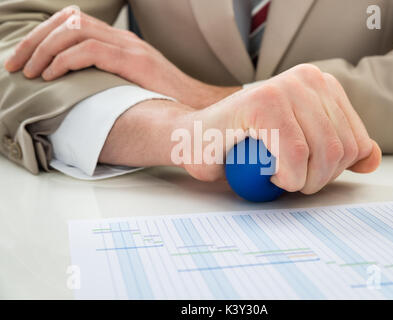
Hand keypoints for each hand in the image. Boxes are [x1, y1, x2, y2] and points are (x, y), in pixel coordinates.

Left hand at [4, 6, 239, 107]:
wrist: (197, 104)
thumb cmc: (164, 99)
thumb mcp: (131, 83)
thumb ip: (107, 77)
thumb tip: (75, 87)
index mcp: (119, 40)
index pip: (71, 21)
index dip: (42, 36)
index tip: (24, 59)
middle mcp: (122, 37)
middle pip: (66, 20)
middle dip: (34, 40)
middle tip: (15, 64)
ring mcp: (129, 46)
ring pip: (73, 30)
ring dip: (44, 49)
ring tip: (31, 72)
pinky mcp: (134, 61)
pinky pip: (89, 50)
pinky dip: (64, 60)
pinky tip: (53, 76)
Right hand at [182, 64, 380, 193]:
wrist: (198, 140)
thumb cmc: (245, 146)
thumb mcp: (302, 145)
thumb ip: (338, 148)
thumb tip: (372, 160)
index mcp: (321, 86)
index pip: (357, 141)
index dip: (335, 171)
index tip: (307, 174)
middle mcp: (307, 79)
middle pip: (341, 149)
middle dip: (317, 180)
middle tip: (289, 179)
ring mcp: (285, 87)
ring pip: (322, 153)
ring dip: (300, 181)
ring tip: (278, 175)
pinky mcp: (264, 102)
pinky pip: (295, 155)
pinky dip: (286, 177)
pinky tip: (269, 172)